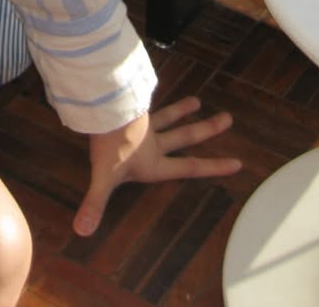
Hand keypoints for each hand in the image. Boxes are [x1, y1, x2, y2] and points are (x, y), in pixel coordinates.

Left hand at [73, 96, 240, 236]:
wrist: (105, 110)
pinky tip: (149, 87)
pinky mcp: (133, 109)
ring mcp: (144, 124)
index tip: (237, 162)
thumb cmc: (108, 146)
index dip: (214, 167)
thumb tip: (81, 231)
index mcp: (155, 162)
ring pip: (168, 116)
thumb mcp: (104, 178)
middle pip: (186, 135)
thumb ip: (95, 204)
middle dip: (207, 129)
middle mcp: (154, 142)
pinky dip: (150, 95)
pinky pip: (145, 102)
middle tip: (228, 118)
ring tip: (197, 100)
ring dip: (181, 109)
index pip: (190, 166)